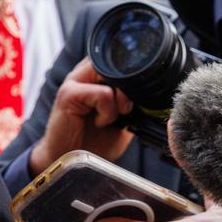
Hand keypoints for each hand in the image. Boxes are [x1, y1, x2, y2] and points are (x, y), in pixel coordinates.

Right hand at [28, 58, 134, 173]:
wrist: (71, 161)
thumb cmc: (93, 141)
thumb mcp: (121, 119)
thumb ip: (131, 102)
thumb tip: (152, 92)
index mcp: (95, 76)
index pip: (120, 59)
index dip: (134, 74)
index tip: (139, 97)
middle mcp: (83, 73)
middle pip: (118, 64)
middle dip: (130, 89)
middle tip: (126, 111)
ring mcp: (74, 81)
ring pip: (113, 76)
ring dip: (120, 102)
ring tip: (109, 119)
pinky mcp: (68, 94)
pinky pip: (104, 94)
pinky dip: (108, 112)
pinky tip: (101, 123)